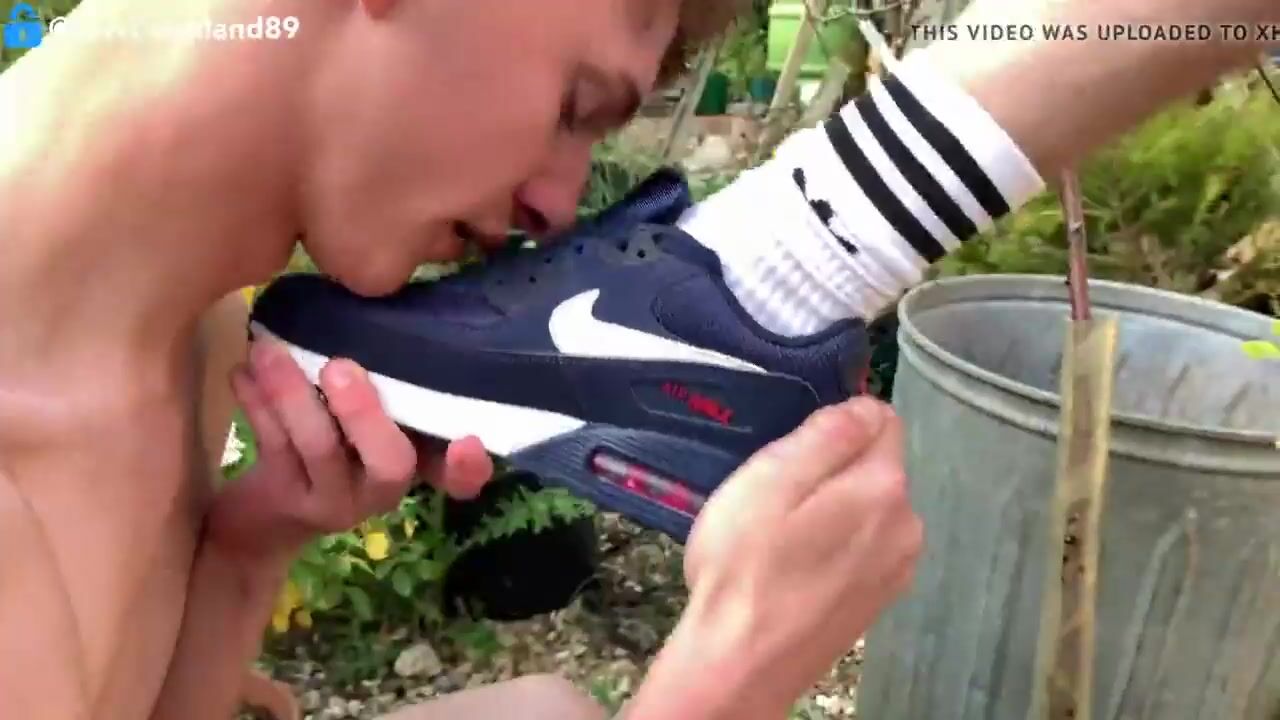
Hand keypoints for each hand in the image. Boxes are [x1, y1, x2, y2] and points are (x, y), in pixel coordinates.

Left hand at [205, 338, 493, 563]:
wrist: (271, 512)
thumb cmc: (340, 441)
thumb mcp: (374, 418)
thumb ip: (392, 383)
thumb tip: (386, 300)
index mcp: (418, 463)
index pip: (457, 476)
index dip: (468, 466)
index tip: (468, 441)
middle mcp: (383, 489)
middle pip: (391, 464)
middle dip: (365, 415)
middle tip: (339, 367)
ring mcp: (335, 500)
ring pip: (320, 450)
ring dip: (293, 396)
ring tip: (270, 352)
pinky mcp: (286, 499)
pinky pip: (272, 447)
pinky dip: (257, 404)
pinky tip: (241, 371)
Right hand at [679, 397, 921, 716]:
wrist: (741, 663)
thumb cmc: (745, 568)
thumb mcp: (770, 479)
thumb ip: (825, 434)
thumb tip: (863, 403)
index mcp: (884, 486)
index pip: (880, 417)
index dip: (832, 424)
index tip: (790, 454)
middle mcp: (908, 524)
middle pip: (874, 464)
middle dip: (830, 468)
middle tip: (776, 498)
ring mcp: (897, 566)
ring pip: (867, 506)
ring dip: (831, 508)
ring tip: (781, 537)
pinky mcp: (879, 597)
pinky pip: (863, 544)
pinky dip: (834, 544)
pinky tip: (795, 567)